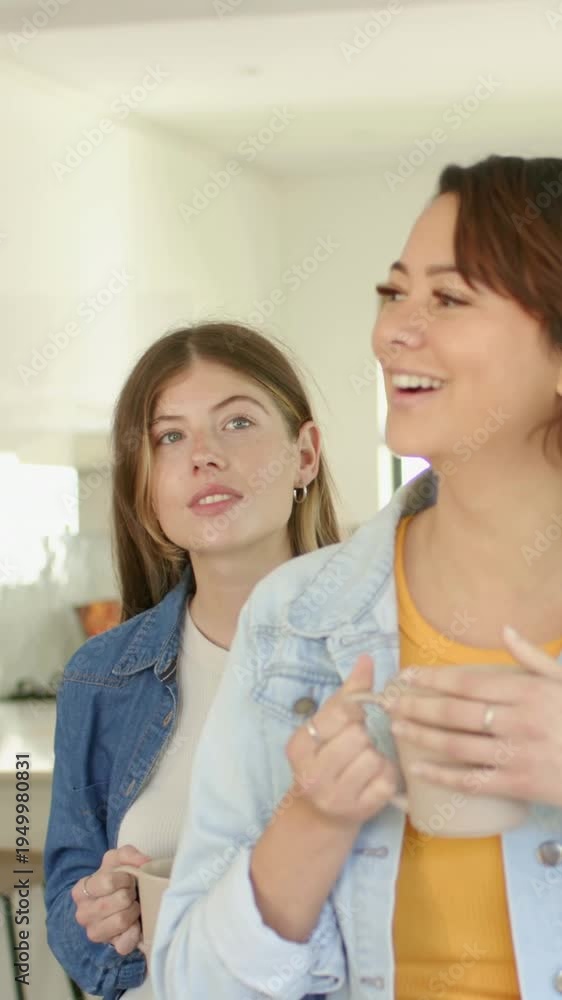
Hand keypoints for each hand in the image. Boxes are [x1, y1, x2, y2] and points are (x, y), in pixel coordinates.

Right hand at [71, 845, 149, 955]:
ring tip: (133, 906)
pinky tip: (135, 924)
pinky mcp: (109, 947)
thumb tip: (145, 863)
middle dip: (131, 894)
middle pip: (120, 900)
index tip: (128, 879)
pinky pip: (125, 943)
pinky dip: (135, 932)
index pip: (108, 882)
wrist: (110, 903)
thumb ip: (129, 854)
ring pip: (122, 920)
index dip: (125, 878)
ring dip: (134, 910)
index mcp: (81, 891)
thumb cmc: (114, 879)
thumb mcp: (117, 860)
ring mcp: (94, 933)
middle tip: (132, 893)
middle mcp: (83, 914)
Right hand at [286, 654, 398, 826]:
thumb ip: (347, 694)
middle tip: (357, 747)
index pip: (339, 714)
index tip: (353, 719)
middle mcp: (311, 773)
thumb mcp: (327, 727)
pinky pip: (387, 780)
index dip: (355, 713)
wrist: (320, 815)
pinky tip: (374, 779)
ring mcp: (334, 796)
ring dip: (377, 757)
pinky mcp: (359, 812)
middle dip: (364, 737)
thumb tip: (367, 658)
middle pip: (359, 736)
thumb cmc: (325, 759)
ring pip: (375, 758)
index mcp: (299, 745)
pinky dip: (386, 776)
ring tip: (365, 763)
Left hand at [388, 626, 561, 807]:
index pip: (467, 682)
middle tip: (387, 703)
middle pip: (453, 712)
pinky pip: (472, 779)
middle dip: (416, 706)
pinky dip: (443, 775)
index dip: (432, 679)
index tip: (407, 676)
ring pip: (456, 744)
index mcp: (526, 690)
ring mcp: (515, 754)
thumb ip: (534, 657)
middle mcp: (516, 720)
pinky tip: (420, 769)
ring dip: (421, 736)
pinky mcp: (518, 785)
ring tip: (396, 729)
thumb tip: (505, 631)